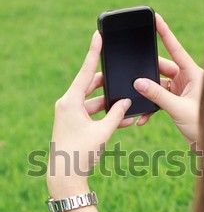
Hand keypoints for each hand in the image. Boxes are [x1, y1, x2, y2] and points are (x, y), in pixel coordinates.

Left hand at [47, 31, 133, 198]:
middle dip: (109, 84)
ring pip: (94, 102)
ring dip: (111, 105)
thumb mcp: (103, 131)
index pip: (86, 71)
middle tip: (123, 76)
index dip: (94, 53)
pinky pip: (93, 114)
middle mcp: (68, 104)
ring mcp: (70, 114)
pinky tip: (123, 119)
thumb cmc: (81, 152)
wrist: (66, 176)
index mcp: (70, 101)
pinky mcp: (74, 124)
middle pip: (92, 86)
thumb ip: (117, 114)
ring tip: (129, 106)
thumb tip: (126, 101)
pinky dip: (105, 115)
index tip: (98, 35)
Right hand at [134, 14, 203, 144]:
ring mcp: (182, 90)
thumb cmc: (202, 124)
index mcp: (193, 73)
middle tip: (134, 78)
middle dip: (147, 75)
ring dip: (148, 94)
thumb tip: (138, 82)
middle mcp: (188, 79)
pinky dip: (152, 106)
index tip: (156, 17)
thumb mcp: (177, 108)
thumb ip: (157, 95)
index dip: (165, 33)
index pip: (176, 49)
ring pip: (159, 84)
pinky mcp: (177, 101)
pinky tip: (143, 117)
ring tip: (138, 102)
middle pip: (162, 68)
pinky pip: (160, 98)